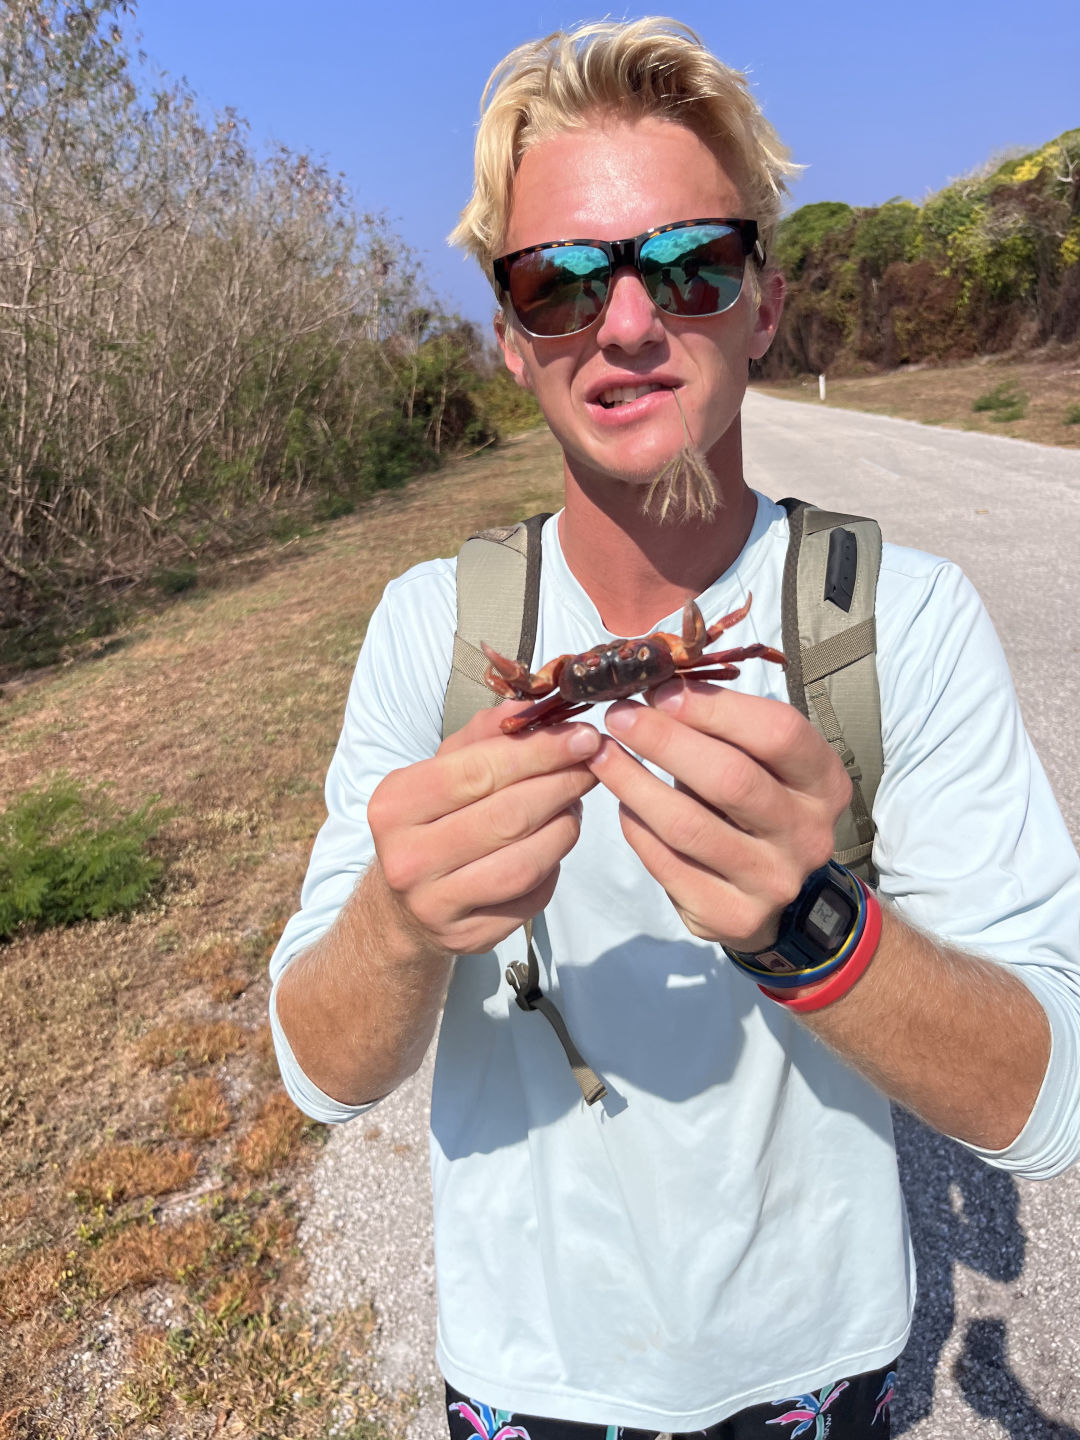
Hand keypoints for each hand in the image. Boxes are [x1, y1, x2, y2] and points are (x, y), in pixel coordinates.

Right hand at [367, 705, 600, 955]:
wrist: (404, 904)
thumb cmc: (433, 819)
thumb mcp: (443, 769)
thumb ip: (486, 735)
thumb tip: (538, 707)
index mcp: (395, 804)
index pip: (477, 772)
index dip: (539, 752)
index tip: (583, 735)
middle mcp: (407, 859)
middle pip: (507, 817)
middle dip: (561, 784)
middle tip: (593, 764)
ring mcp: (436, 905)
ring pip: (526, 862)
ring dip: (564, 826)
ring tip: (574, 802)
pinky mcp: (468, 938)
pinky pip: (531, 897)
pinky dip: (554, 864)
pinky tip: (554, 841)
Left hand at [588, 680, 850, 950]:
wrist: (783, 898)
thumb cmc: (760, 806)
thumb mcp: (763, 763)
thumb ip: (724, 728)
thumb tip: (655, 688)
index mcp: (823, 782)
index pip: (778, 733)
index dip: (714, 708)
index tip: (660, 690)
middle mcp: (807, 834)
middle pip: (731, 779)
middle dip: (664, 741)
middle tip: (618, 716)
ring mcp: (772, 881)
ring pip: (689, 826)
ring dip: (634, 783)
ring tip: (601, 754)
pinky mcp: (733, 916)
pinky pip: (669, 865)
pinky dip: (637, 829)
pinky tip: (621, 803)